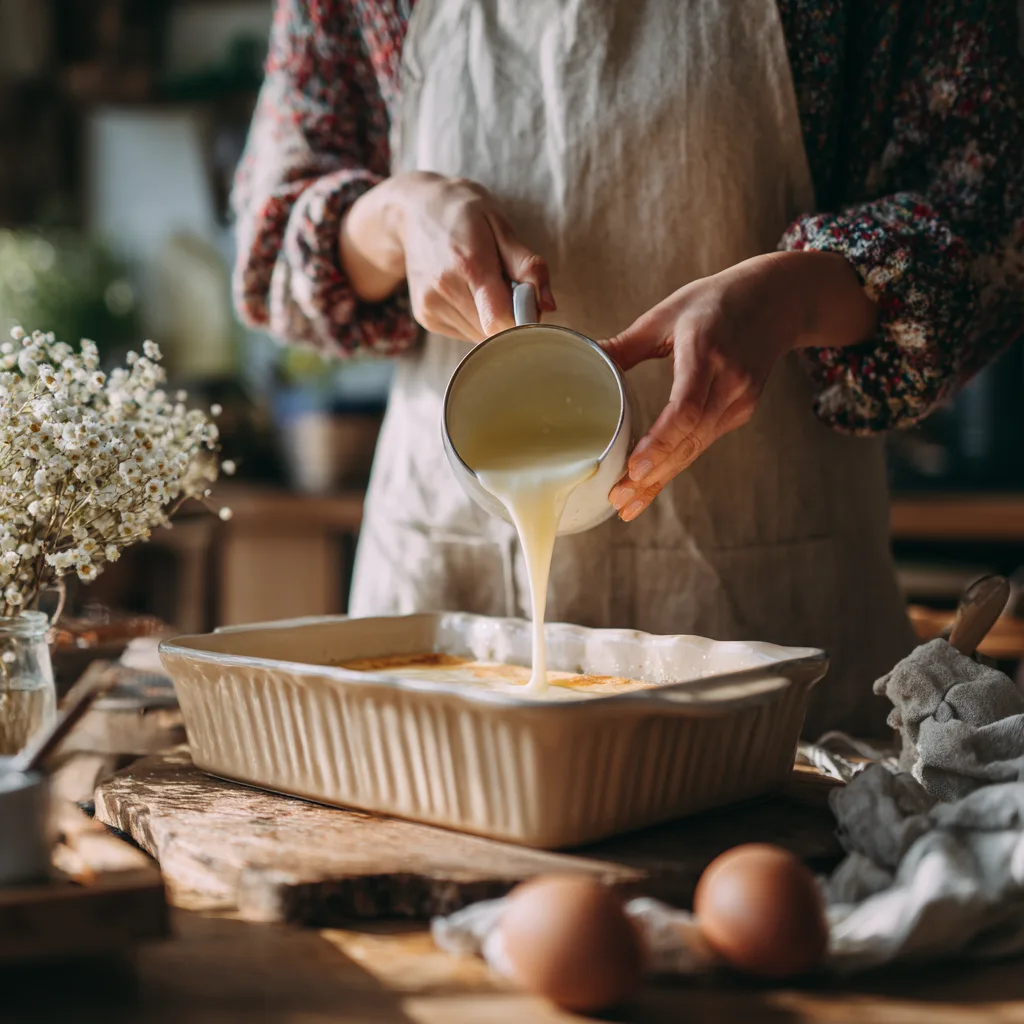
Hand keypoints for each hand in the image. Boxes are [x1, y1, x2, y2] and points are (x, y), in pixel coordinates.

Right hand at [341, 172, 553, 340]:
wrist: (415, 211)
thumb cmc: (466, 216)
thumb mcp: (502, 227)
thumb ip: (528, 267)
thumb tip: (548, 306)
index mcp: (470, 263)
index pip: (500, 320)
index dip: (522, 322)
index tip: (529, 307)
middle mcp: (445, 288)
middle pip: (493, 331)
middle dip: (508, 315)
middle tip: (503, 284)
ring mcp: (431, 304)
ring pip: (479, 336)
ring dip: (490, 319)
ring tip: (481, 285)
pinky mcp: (425, 316)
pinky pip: (464, 332)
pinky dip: (474, 319)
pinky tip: (466, 292)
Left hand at [603, 251, 877, 521]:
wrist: (781, 300)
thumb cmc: (718, 300)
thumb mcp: (668, 312)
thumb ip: (627, 343)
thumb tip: (584, 358)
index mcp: (706, 350)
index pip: (686, 407)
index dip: (661, 442)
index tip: (635, 468)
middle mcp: (729, 381)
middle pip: (690, 439)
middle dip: (654, 475)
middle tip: (619, 500)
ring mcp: (739, 399)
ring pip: (696, 448)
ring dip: (662, 479)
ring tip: (627, 504)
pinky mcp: (741, 410)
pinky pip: (703, 442)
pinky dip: (676, 464)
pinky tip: (651, 484)